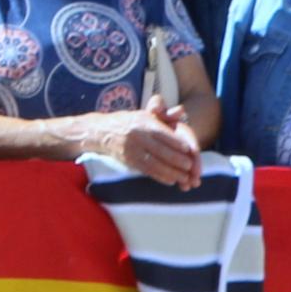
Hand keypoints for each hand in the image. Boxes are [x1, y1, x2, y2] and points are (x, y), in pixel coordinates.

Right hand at [86, 101, 202, 188]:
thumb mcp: (145, 114)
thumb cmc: (129, 122)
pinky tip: (171, 180)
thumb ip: (164, 115)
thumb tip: (181, 111)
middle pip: (160, 150)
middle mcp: (137, 135)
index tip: (190, 150)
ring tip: (184, 177)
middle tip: (190, 166)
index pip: (163, 134)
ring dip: (171, 172)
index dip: (177, 143)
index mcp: (143, 122)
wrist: (100, 131)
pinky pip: (146, 170)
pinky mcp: (128, 161)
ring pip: (154, 163)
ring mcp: (131, 149)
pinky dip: (160, 176)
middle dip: (176, 159)